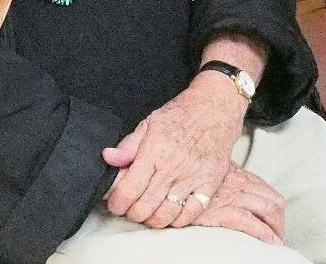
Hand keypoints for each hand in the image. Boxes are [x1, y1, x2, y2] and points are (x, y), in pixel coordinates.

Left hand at [101, 74, 248, 226]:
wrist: (217, 106)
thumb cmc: (183, 113)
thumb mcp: (150, 123)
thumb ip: (128, 145)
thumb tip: (108, 158)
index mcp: (155, 150)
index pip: (128, 190)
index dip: (116, 203)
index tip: (115, 202)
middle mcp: (174, 166)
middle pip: (144, 207)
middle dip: (131, 212)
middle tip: (130, 206)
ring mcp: (194, 176)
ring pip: (165, 215)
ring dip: (152, 219)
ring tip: (149, 210)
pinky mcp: (210, 183)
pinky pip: (190, 214)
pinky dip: (176, 219)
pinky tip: (170, 211)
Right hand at [194, 164, 285, 244]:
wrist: (171, 182)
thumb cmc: (190, 178)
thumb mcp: (212, 174)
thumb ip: (226, 181)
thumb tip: (233, 191)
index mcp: (240, 176)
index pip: (267, 191)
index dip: (275, 208)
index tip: (274, 221)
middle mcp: (240, 184)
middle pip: (273, 201)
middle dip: (279, 220)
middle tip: (277, 234)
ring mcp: (233, 196)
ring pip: (267, 209)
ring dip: (276, 227)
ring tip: (275, 240)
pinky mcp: (222, 210)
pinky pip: (250, 221)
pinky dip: (263, 232)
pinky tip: (268, 241)